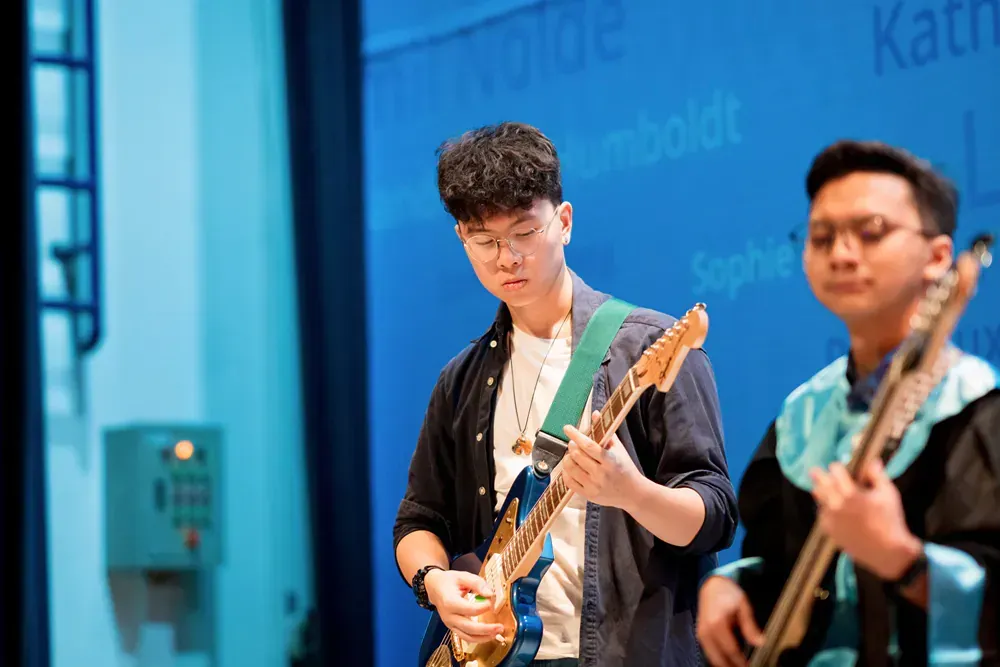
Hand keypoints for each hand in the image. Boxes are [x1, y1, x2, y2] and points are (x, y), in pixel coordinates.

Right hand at [423, 569, 503, 643]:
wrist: (434, 587)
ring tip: (497, 633)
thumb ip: (477, 583)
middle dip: (486, 629)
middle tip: (499, 627)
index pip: (469, 609)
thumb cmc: (449, 581)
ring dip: (484, 637)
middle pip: (469, 627)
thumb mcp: (463, 576)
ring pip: (467, 637)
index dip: (483, 607)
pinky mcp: (453, 628)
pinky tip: (489, 635)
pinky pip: (466, 637)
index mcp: (450, 602)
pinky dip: (478, 639)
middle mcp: (449, 616)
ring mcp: (450, 624)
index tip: (491, 602)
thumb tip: (490, 594)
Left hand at [562, 411, 642, 508]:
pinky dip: (566, 472)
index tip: (567, 428)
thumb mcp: (619, 449)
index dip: (575, 435)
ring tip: (572, 455)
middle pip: (577, 455)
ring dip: (567, 458)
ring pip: (570, 468)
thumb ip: (606, 432)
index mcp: (610, 460)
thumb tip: (595, 414)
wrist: (633, 493)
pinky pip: (569, 482)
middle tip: (573, 443)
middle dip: (572, 446)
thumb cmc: (625, 468)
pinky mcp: (588, 495)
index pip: (588, 445)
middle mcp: (601, 474)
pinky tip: (571, 467)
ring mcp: (594, 486)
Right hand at [696, 575, 763, 666]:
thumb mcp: (743, 606)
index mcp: (716, 624)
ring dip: (726, 664)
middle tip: (746, 666)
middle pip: (719, 659)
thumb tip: (760, 643)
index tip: (752, 666)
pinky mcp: (701, 635)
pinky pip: (710, 653)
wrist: (712, 584)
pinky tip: (731, 660)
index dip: (742, 662)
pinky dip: (720, 659)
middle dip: (733, 666)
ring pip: (713, 659)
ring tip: (741, 664)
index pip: (731, 650)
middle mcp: (706, 631)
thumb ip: (750, 626)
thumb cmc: (727, 592)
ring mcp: (701, 634)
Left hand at [810, 459, 920, 579]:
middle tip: (820, 472)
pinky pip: (822, 512)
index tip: (841, 469)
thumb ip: (877, 475)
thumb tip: (872, 460)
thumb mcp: (888, 494)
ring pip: (818, 496)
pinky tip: (836, 509)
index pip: (834, 470)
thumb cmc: (890, 521)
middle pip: (819, 481)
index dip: (838, 468)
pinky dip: (826, 508)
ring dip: (823, 491)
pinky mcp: (828, 529)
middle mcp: (835, 504)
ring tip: (830, 491)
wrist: (887, 552)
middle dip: (821, 475)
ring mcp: (830, 518)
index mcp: (850, 493)